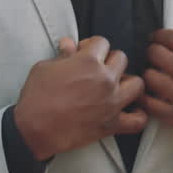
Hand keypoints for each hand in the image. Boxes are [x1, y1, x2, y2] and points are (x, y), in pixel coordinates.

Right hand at [13, 36, 146, 160]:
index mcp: (88, 62)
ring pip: (137, 84)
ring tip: (116, 86)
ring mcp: (112, 102)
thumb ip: (62, 55)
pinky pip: (138, 120)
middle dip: (110, 61)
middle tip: (98, 70)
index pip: (102, 42)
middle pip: (121, 58)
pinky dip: (138, 115)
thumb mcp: (43, 68)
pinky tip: (130, 110)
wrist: (33, 130)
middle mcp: (105, 79)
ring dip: (128, 82)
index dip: (91, 46)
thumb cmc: (35, 98)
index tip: (83, 52)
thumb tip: (69, 44)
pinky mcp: (112, 124)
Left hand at [141, 22, 172, 149]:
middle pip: (156, 54)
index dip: (160, 35)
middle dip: (152, 51)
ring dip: (149, 73)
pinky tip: (152, 93)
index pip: (172, 37)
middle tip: (155, 55)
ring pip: (149, 77)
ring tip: (155, 75)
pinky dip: (146, 96)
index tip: (157, 38)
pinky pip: (149, 103)